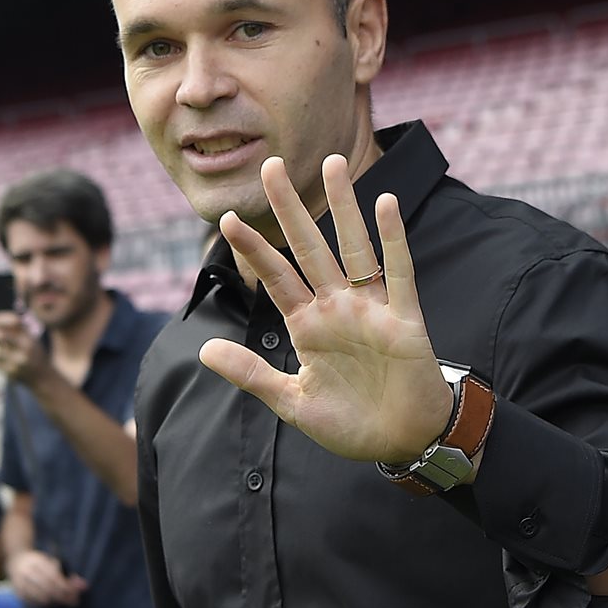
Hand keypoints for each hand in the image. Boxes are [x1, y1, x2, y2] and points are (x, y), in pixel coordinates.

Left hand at [0, 313, 49, 385]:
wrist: (43, 377)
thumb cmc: (32, 353)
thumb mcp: (29, 338)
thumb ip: (13, 330)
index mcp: (29, 336)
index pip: (11, 321)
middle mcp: (26, 347)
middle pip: (0, 335)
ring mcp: (19, 361)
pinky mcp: (13, 373)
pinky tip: (2, 364)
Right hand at [7, 550, 87, 606]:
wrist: (15, 561)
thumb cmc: (40, 563)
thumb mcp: (51, 563)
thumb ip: (66, 574)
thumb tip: (83, 586)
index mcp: (37, 561)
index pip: (53, 576)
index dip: (65, 586)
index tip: (77, 592)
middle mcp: (27, 571)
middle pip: (47, 587)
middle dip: (63, 595)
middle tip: (75, 600)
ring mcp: (20, 583)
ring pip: (40, 596)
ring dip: (55, 601)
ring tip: (66, 601)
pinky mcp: (17, 592)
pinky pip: (33, 602)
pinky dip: (45, 603)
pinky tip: (53, 602)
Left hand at [199, 155, 452, 463]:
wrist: (403, 443)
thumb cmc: (351, 424)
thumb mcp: (292, 402)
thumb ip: (251, 374)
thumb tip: (203, 350)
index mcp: (308, 326)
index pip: (275, 278)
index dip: (253, 249)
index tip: (226, 218)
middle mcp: (336, 308)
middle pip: (309, 247)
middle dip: (289, 208)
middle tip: (271, 164)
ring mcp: (370, 309)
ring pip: (353, 248)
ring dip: (343, 207)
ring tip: (333, 163)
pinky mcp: (404, 319)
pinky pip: (398, 273)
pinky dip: (394, 240)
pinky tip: (385, 204)